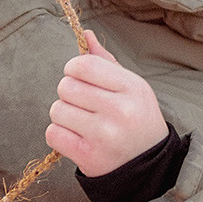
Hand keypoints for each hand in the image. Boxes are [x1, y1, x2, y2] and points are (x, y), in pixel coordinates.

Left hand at [46, 33, 168, 177]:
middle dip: (68, 94)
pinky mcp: (89, 156)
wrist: (149, 167)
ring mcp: (104, 134)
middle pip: (66, 86)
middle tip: (83, 105)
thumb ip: (106, 62)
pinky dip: (59, 135)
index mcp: (132, 87)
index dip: (73, 69)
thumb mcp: (131, 88)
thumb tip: (85, 34)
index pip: (84, 65)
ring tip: (81, 123)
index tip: (79, 78)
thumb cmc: (136, 120)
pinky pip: (53, 134)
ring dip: (63, 115)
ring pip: (57, 110)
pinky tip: (75, 137)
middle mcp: (120, 110)